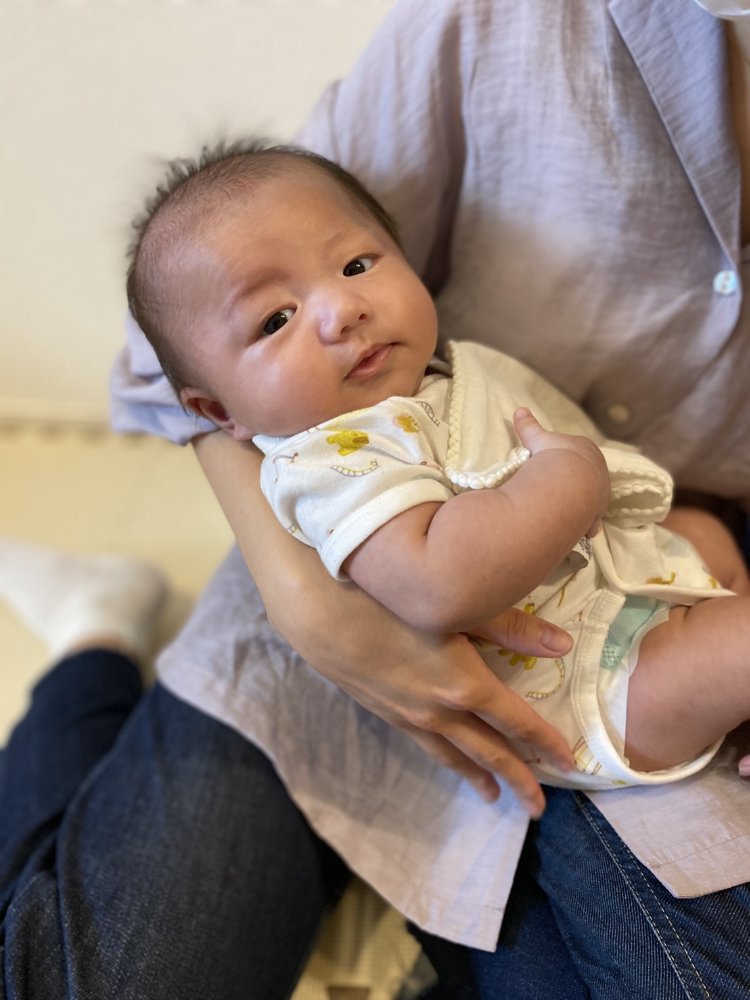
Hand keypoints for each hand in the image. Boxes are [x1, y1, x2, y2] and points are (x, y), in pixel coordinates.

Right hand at [281, 582, 574, 817]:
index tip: (570, 765)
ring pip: (454, 756)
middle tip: (538, 807)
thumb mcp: (458, 608)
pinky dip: (446, 761)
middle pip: (489, 752)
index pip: (517, 723)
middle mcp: (440, 711)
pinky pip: (426, 746)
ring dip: (479, 776)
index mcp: (465, 684)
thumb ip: (512, 628)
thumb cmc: (390, 600)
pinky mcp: (386, 711)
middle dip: (518, 779)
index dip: (545, 744)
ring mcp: (410, 716)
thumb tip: (565, 646)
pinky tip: (447, 760)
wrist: (320, 612)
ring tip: (493, 796)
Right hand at [514, 407, 608, 536]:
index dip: (567, 458)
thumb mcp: (538, 439)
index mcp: (588, 450)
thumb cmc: (554, 457)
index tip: (555, 464)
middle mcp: (599, 472)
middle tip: (559, 486)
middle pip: (589, 475)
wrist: (565, 486)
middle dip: (577, 480)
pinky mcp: (595, 516)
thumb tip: (519, 410)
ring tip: (567, 507)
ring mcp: (599, 495)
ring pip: (593, 498)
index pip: (580, 452)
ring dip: (582, 502)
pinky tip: (579, 529)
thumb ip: (530, 426)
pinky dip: (586, 525)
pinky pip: (591, 521)